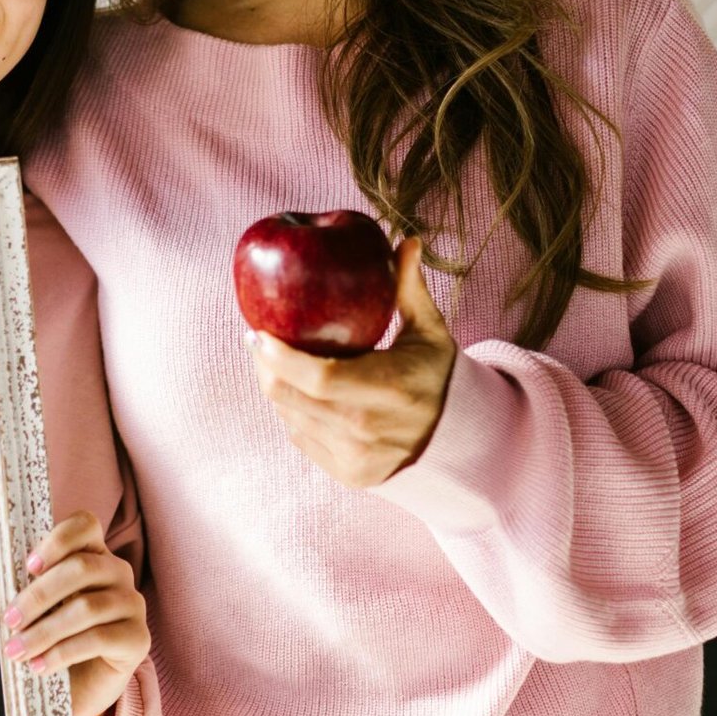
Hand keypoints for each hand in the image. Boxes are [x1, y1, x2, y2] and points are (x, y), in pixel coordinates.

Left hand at [2, 511, 149, 715]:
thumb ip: (33, 591)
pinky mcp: (138, 638)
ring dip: (45, 630)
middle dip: (39, 595)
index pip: (85, 526)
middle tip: (11, 619)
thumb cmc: (57, 640)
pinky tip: (40, 665)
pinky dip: (62, 653)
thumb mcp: (43, 610)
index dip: (57, 541)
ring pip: (88, 607)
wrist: (83, 687)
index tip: (28, 567)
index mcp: (94, 555)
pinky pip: (98, 639)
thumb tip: (2, 588)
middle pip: (82, 568)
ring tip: (17, 650)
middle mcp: (118, 573)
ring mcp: (132, 604)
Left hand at [249, 237, 457, 488]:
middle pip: (293, 399)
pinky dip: (292, 411)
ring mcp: (357, 458)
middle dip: (265, 367)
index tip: (258, 331)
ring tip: (269, 359)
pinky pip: (301, 438)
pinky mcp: (348, 474)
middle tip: (256, 339)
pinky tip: (292, 389)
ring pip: (291, 418)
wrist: (460, 442)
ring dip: (275, 387)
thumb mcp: (429, 331)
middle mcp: (369, 430)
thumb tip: (407, 240)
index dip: (280, 357)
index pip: (319, 377)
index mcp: (390, 390)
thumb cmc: (439, 375)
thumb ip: (410, 289)